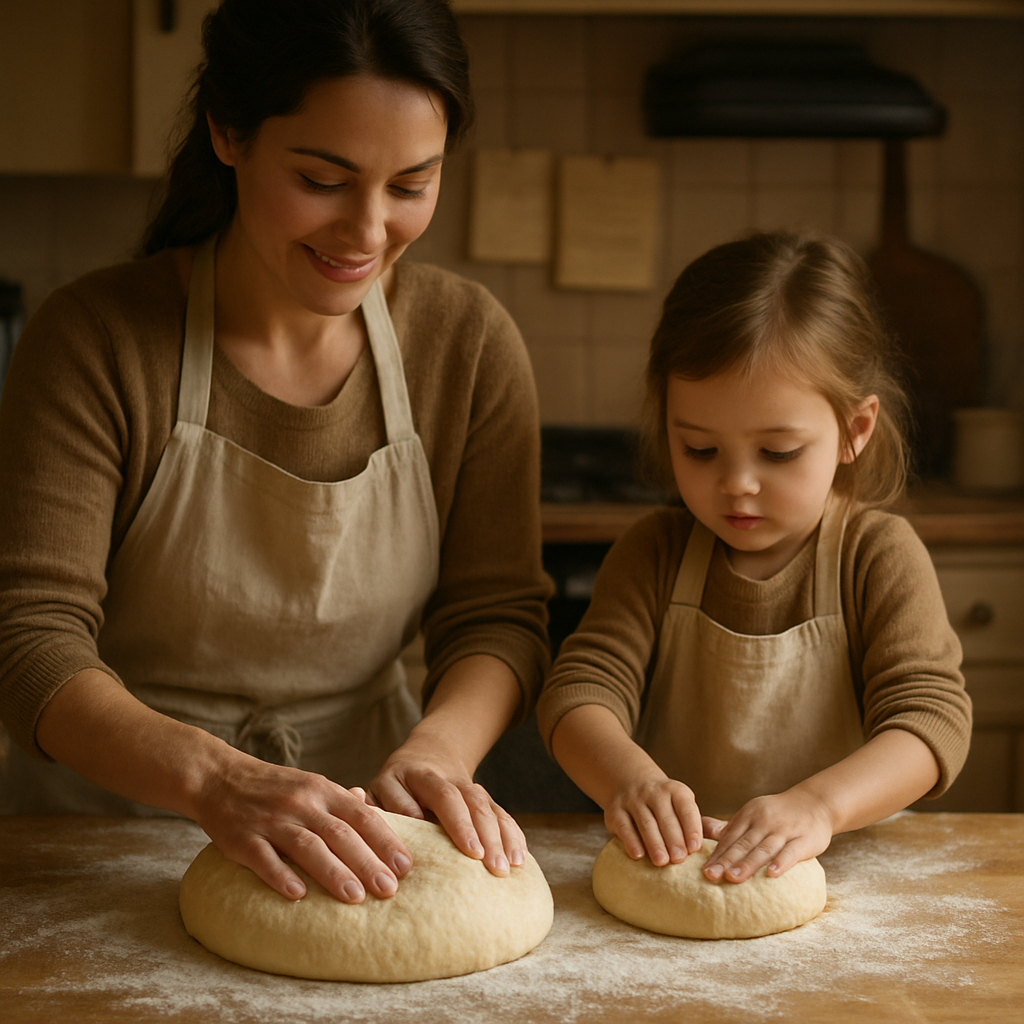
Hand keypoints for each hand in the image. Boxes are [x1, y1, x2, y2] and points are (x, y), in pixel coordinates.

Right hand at [192, 751, 412, 904]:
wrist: (219, 777)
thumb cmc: (273, 787)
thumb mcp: (311, 784)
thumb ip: (341, 800)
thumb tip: (372, 810)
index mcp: (322, 790)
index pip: (361, 815)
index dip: (385, 840)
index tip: (406, 865)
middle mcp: (301, 802)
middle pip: (340, 833)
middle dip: (367, 861)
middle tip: (390, 889)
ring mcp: (271, 819)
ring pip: (307, 845)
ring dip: (333, 872)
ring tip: (355, 897)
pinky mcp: (242, 837)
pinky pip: (263, 857)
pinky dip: (280, 875)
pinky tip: (298, 895)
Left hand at [369, 732, 525, 876]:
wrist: (428, 754)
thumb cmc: (394, 788)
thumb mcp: (378, 792)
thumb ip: (374, 810)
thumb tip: (373, 839)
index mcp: (405, 777)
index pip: (419, 796)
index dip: (432, 818)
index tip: (439, 846)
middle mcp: (437, 777)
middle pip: (453, 797)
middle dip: (468, 827)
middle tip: (480, 859)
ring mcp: (463, 784)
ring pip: (481, 804)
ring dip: (496, 834)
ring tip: (504, 867)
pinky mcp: (482, 797)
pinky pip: (500, 812)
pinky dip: (512, 834)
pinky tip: (519, 858)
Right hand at [604, 775, 703, 866]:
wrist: (630, 783)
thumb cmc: (664, 805)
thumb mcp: (681, 804)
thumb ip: (696, 823)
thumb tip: (719, 837)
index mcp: (675, 791)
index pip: (685, 808)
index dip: (691, 828)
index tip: (695, 848)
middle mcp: (653, 792)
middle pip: (665, 817)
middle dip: (673, 839)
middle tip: (679, 859)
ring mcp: (633, 800)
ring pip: (645, 823)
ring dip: (654, 843)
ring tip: (662, 862)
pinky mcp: (615, 811)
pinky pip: (625, 827)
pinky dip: (631, 841)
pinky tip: (638, 855)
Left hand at [700, 789, 833, 883]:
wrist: (815, 804)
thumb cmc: (778, 814)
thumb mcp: (752, 814)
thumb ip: (730, 827)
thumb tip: (702, 830)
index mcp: (750, 815)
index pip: (730, 837)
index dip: (717, 854)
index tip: (704, 870)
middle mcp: (765, 821)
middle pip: (743, 843)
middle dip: (726, 860)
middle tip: (711, 875)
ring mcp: (785, 830)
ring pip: (763, 848)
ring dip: (747, 864)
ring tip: (732, 878)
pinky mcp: (804, 839)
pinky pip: (791, 852)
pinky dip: (781, 863)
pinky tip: (771, 875)